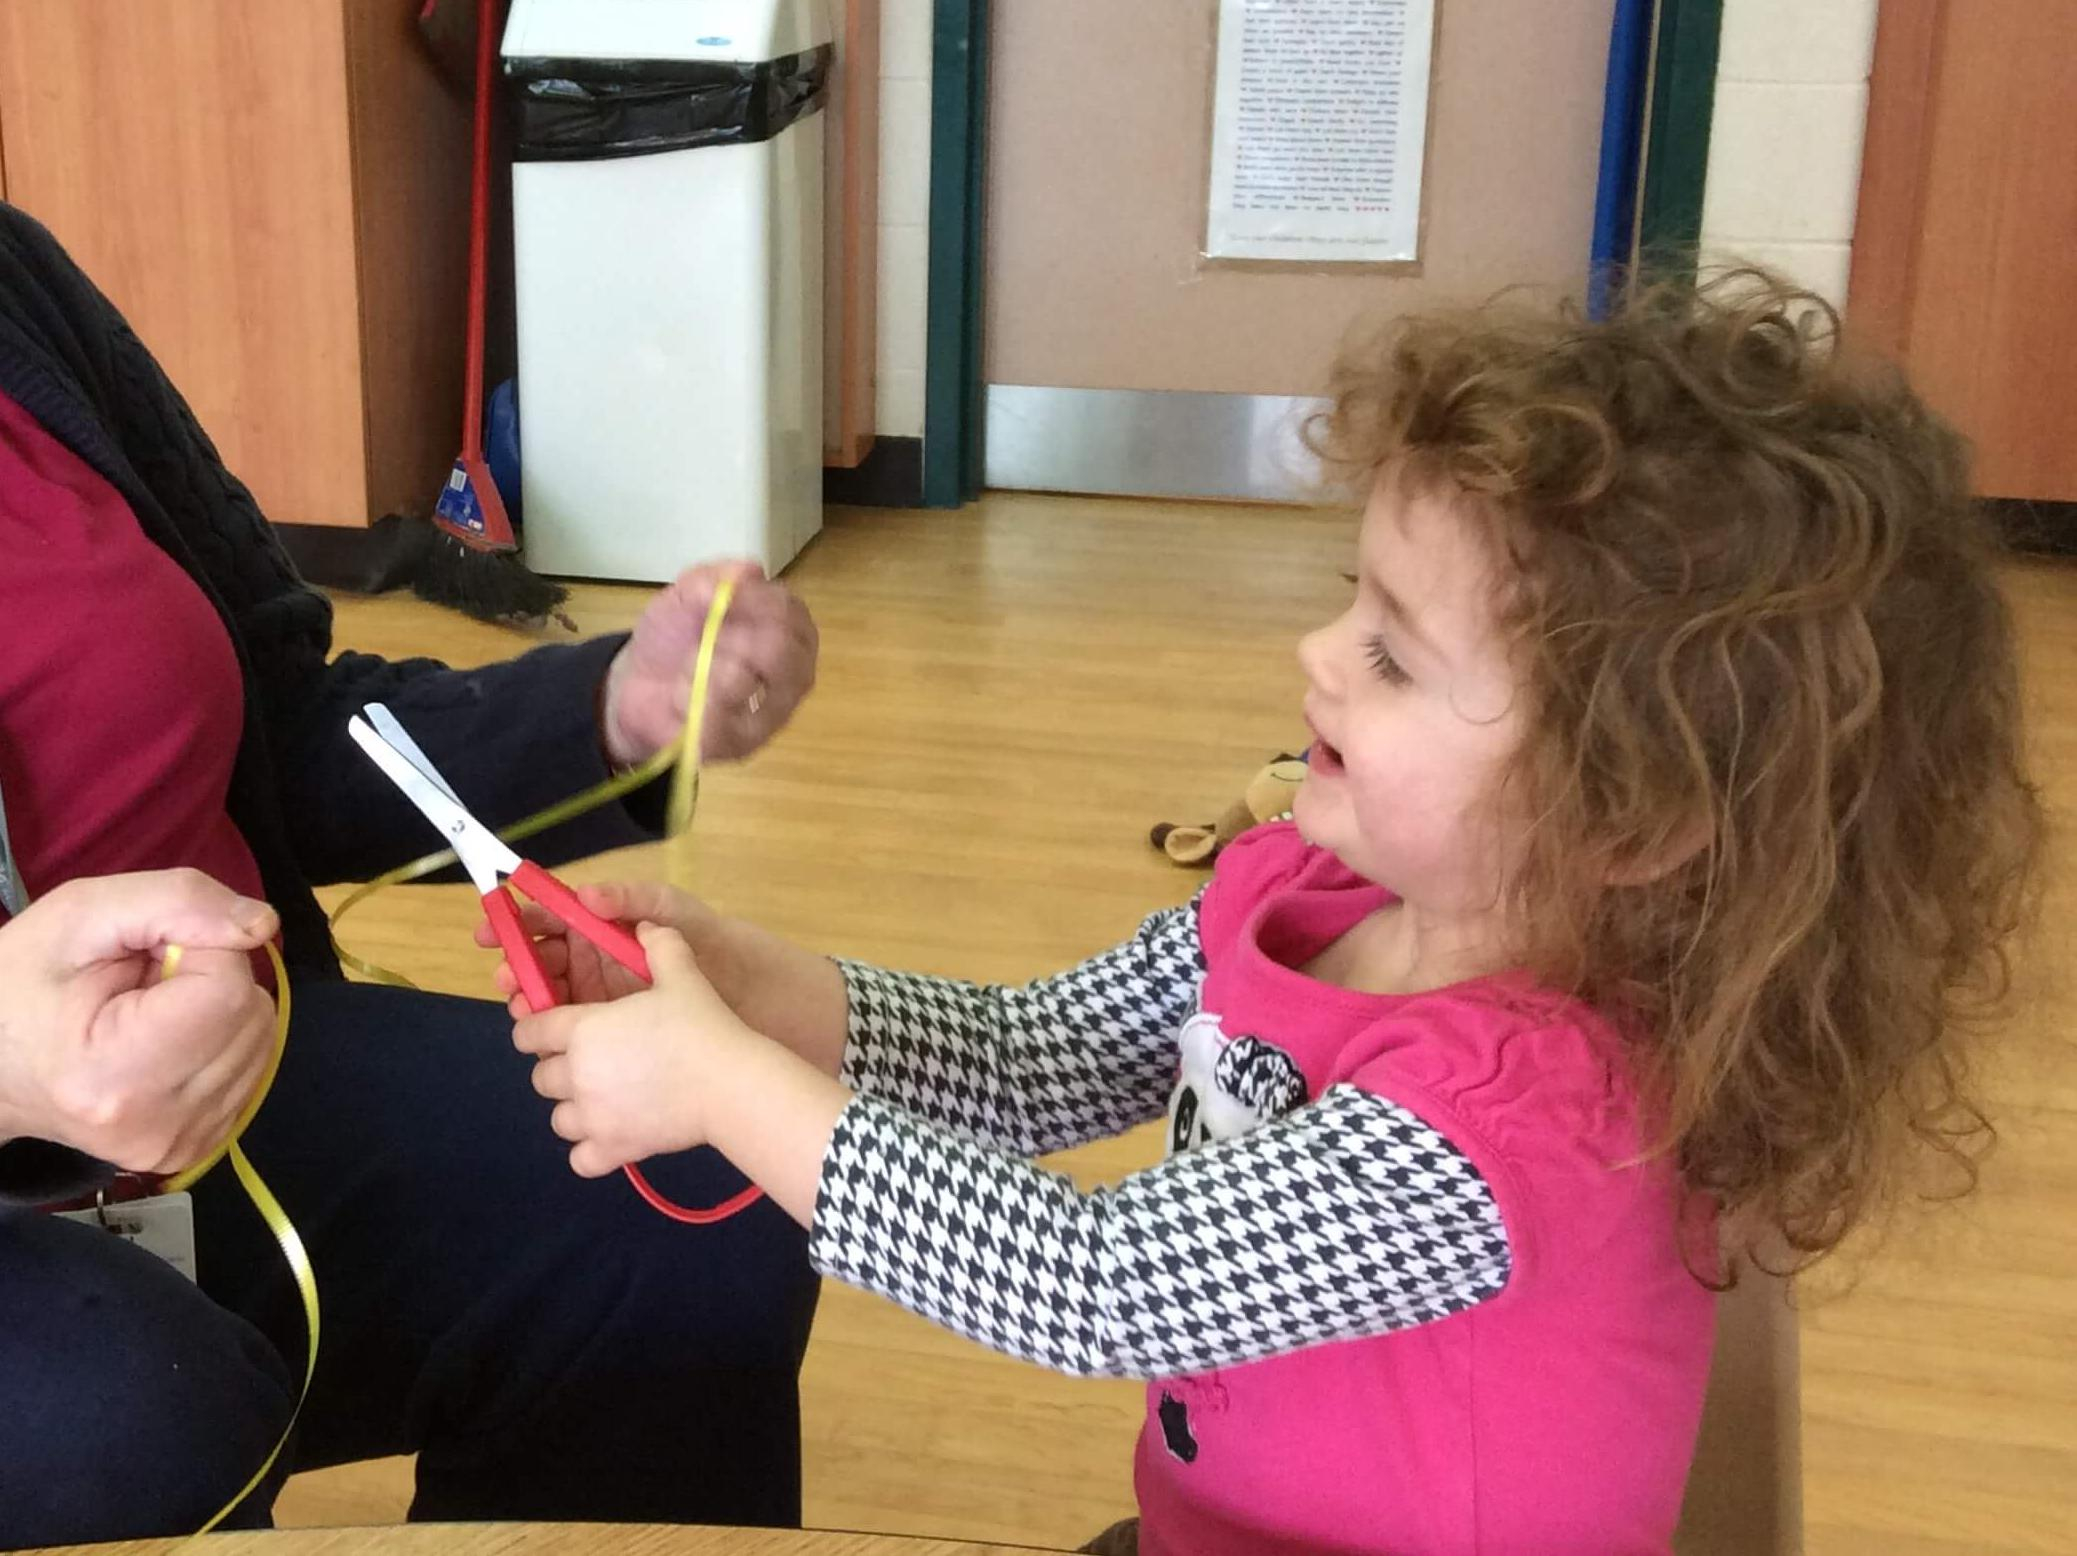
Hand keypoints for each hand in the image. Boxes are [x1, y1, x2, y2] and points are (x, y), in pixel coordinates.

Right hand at [0, 870, 280, 1174]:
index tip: (144, 954)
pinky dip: (218, 1040)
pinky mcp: (197, 1146)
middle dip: (208, 978)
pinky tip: (163, 1043)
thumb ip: (180, 902)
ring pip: (260, 1038)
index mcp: (119, 1077)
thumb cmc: (19, 986)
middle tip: (138, 986)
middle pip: (250, 1014)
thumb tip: (263, 925)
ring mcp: (181, 1144)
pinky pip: (250, 1066)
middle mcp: (159, 1125)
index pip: (228, 989)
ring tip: (145, 1015)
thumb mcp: (80, 914)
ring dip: (215, 1010)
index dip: (200, 948)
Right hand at [475, 880, 719, 1015]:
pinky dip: (552, 1032)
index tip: (490, 933)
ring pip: (547, 998)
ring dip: (526, 1000)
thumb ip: (630, 898)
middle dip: (516, 969)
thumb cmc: (704, 939)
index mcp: (598, 927)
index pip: (547, 922)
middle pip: (538, 963)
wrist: (743, 988)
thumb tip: (586, 893)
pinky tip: (546, 1037)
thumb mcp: (671, 910)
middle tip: (508, 979)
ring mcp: (594, 996)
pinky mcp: (606, 1029)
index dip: (516, 925)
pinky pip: (569, 1030)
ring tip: (521, 1004)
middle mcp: (589, 961)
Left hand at [512, 922, 754, 1177]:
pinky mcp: (613, 1149)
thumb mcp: (682, 974)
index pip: (529, 1030)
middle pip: (541, 1075)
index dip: (538, 1027)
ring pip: (558, 1117)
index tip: (557, 1028)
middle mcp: (576, 1075)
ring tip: (605, 1099)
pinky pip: (580, 1158)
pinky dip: (590, 1150)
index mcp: (581, 1030)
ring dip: (574, 1108)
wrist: (729, 1082)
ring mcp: (592, 1117)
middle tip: (595, 1061)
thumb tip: (647, 927)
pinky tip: (612, 1134)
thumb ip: (660, 946)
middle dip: (560, 1068)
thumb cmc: (701, 1024)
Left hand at [601, 562, 817, 765]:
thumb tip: (750, 573)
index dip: (752, 605)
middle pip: (781, 649)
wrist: (637, 687)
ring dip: (704, 674)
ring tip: (688, 675)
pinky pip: (728, 723)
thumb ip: (710, 578)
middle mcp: (795, 666)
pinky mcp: (752, 741)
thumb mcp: (681, 596)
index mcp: (786, 623)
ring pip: (747, 683)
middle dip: (727, 643)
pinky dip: (696, 707)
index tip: (717, 603)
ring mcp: (778, 708)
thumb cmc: (673, 638)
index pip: (790, 611)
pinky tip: (685, 703)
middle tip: (701, 645)